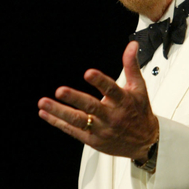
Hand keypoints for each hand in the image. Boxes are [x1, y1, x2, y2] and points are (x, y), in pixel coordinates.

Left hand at [38, 41, 158, 160]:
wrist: (145, 142)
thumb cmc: (140, 112)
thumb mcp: (138, 88)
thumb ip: (131, 66)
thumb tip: (132, 45)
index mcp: (122, 101)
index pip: (111, 89)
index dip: (100, 81)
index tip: (88, 73)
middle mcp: (111, 116)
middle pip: (91, 107)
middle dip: (74, 98)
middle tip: (60, 91)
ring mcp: (101, 129)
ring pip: (78, 121)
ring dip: (59, 112)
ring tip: (43, 103)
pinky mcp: (93, 140)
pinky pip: (72, 131)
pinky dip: (57, 122)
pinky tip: (45, 114)